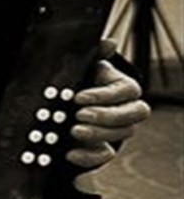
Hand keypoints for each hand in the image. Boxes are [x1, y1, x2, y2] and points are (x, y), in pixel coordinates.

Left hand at [66, 39, 150, 169]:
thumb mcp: (85, 65)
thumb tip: (110, 42)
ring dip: (97, 134)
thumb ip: (97, 53)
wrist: (68, 100)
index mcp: (125, 88)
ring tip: (73, 130)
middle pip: (130, 117)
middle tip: (78, 115)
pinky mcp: (105, 147)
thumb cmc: (81, 78)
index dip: (103, 96)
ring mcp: (118, 130)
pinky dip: (88, 156)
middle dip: (105, 117)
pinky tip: (70, 152)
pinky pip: (105, 156)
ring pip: (121, 136)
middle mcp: (127, 110)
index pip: (126, 92)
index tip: (78, 97)